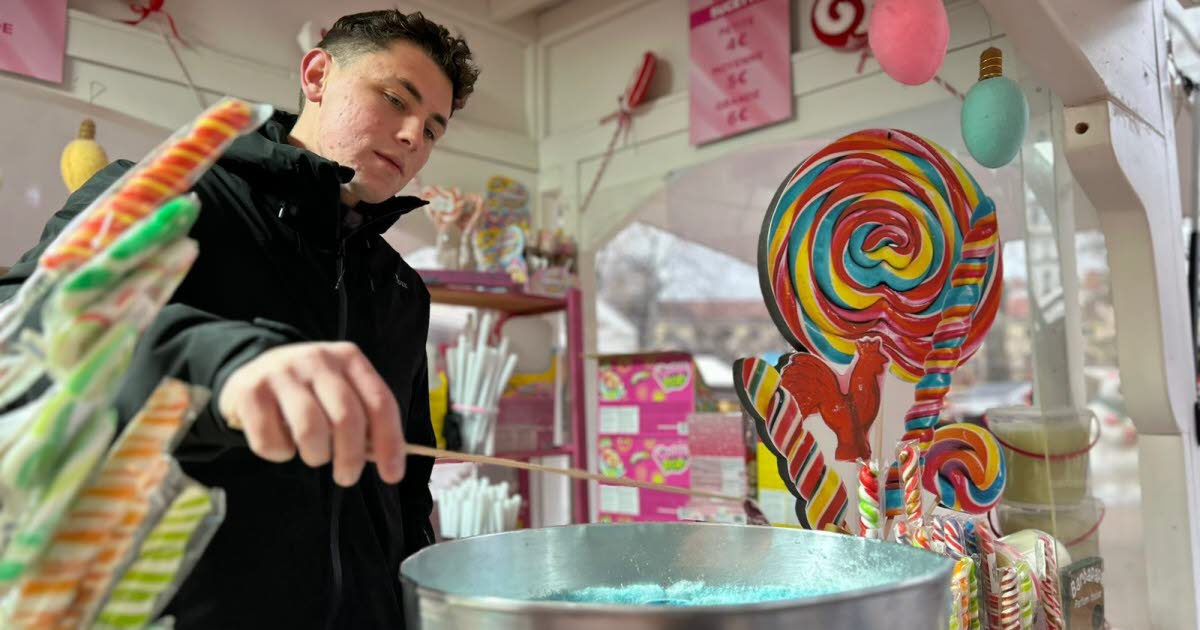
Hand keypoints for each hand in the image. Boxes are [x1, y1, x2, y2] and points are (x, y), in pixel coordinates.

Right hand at [218, 341, 405, 485]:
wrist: (252, 370)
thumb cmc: (309, 392)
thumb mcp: (340, 394)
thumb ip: (363, 420)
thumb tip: (385, 461)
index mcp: (349, 358)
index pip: (380, 403)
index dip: (390, 443)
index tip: (392, 475)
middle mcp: (318, 359)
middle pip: (346, 418)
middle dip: (351, 458)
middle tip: (347, 477)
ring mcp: (282, 372)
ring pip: (310, 430)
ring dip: (316, 456)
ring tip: (314, 456)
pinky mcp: (250, 390)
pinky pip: (270, 440)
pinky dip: (280, 454)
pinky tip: (281, 444)